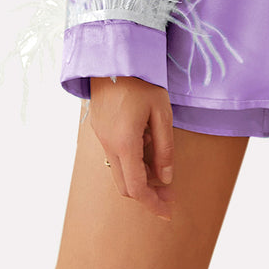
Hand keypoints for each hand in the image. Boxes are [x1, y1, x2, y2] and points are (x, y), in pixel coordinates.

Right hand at [89, 76, 175, 220]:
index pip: (137, 188)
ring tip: (161, 167)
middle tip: (169, 194)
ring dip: (139, 177)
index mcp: (124, 143)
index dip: (153, 204)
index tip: (168, 212)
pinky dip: (131, 162)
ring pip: (118, 172)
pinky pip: (115, 156)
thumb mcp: (162, 112)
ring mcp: (101, 137)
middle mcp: (108, 145)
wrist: (113, 57)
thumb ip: (164, 148)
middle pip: (125, 186)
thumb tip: (166, 178)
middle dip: (148, 194)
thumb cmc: (141, 81)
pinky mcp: (99, 129)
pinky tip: (147, 147)